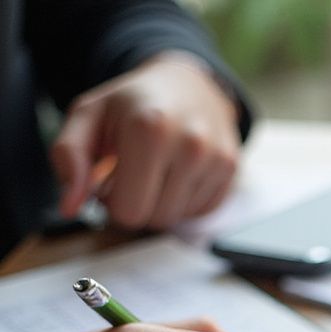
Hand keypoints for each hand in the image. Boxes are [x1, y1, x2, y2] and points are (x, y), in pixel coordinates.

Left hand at [51, 55, 241, 230]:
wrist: (189, 84)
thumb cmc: (134, 103)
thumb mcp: (89, 115)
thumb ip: (69, 157)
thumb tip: (70, 206)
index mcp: (147, 130)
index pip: (128, 211)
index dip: (112, 202)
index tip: (112, 179)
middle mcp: (190, 146)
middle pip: (155, 220)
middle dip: (138, 205)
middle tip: (133, 176)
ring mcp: (216, 160)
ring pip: (178, 219)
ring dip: (162, 203)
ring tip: (157, 172)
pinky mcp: (232, 171)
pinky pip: (202, 213)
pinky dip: (186, 202)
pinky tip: (179, 175)